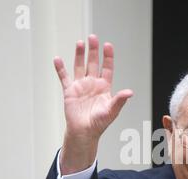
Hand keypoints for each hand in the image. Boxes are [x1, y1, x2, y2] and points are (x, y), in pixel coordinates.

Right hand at [54, 34, 132, 173]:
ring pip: (80, 66)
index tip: (108, 46)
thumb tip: (130, 92)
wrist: (84, 132)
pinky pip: (64, 77)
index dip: (108, 57)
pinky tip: (58, 59)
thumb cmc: (99, 123)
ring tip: (80, 43)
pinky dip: (60, 69)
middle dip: (93, 51)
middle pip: (93, 63)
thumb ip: (120, 100)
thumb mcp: (112, 111)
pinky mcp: (69, 91)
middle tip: (93, 38)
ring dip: (79, 55)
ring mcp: (81, 86)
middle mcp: (93, 84)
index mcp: (104, 87)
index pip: (107, 68)